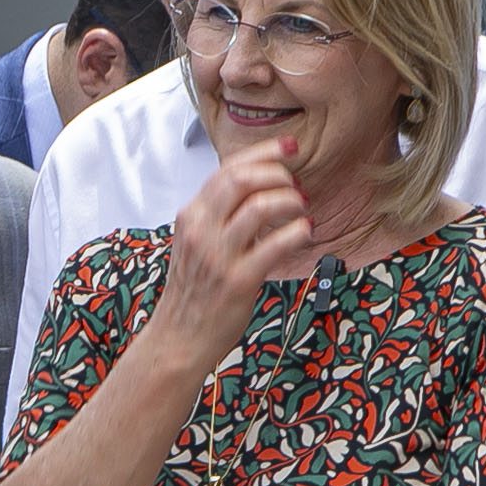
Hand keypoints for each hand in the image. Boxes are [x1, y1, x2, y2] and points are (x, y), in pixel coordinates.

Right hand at [149, 143, 307, 368]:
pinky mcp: (238, 280)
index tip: (289, 148)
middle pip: (241, 179)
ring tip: (300, 209)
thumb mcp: (196, 243)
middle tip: (295, 185)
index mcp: (191, 216)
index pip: (227, 169)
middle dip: (278, 174)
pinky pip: (275, 245)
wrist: (179, 337)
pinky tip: (305, 233)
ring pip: (259, 207)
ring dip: (290, 201)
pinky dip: (298, 232)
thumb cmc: (194, 291)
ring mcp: (218, 255)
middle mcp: (201, 230)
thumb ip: (218, 215)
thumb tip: (255, 186)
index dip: (264, 153)